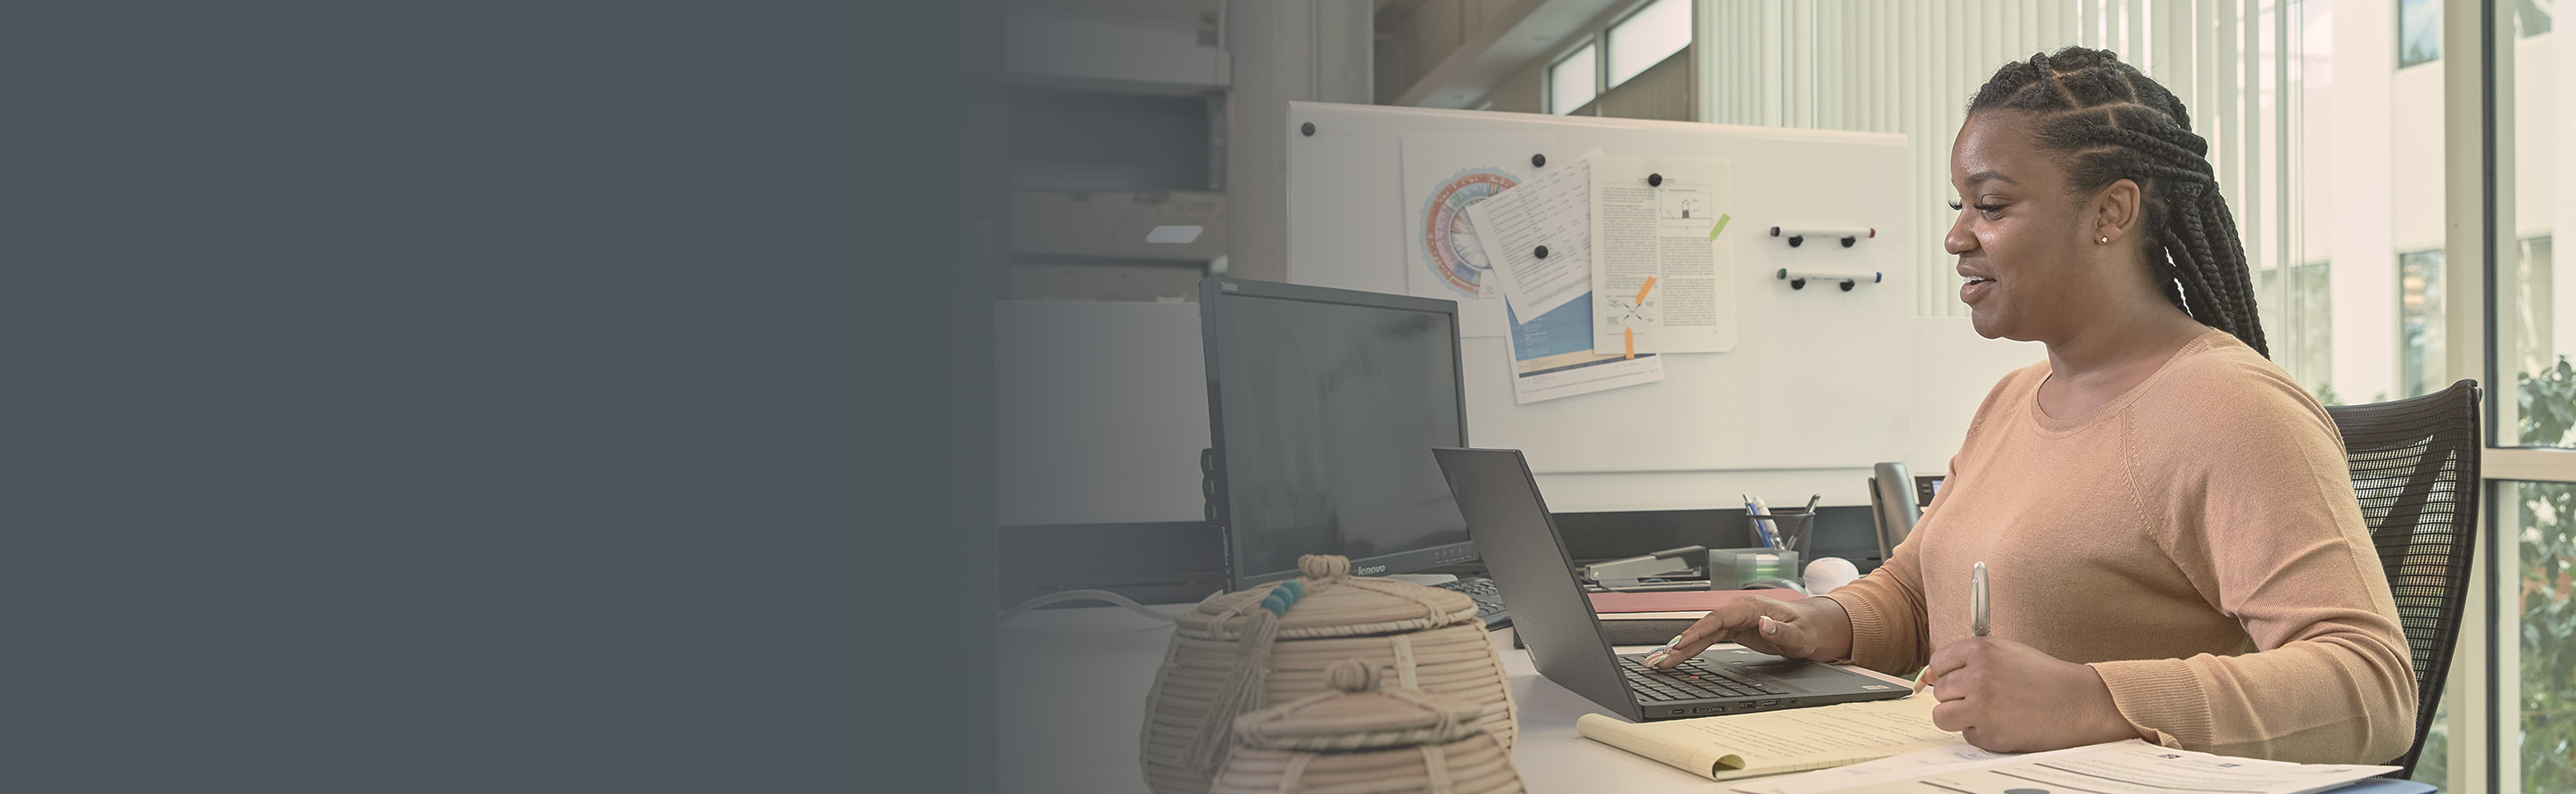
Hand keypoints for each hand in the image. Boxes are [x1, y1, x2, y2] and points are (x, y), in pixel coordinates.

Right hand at [1646, 595, 1852, 667]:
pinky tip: (1676, 656)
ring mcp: (1733, 620)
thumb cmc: (1808, 628)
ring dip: (1679, 648)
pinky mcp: (1733, 630)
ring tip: (1658, 662)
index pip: (1716, 619)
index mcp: (1750, 608)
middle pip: (1701, 627)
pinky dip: (1690, 648)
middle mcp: (1738, 611)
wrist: (1814, 625)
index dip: (1696, 633)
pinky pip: (1706, 639)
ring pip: (1700, 634)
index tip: (1680, 646)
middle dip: (1678, 645)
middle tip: (1658, 660)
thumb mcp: (1800, 635)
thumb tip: (1762, 624)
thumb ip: (1782, 631)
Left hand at [1921, 637, 2140, 751]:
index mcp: (1980, 650)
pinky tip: (2002, 723)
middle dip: (1956, 696)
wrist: (2076, 701)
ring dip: (1959, 716)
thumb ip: (1967, 660)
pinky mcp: (1989, 733)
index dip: (1947, 673)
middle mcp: (1977, 677)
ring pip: (1942, 716)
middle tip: (1983, 697)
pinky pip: (1967, 735)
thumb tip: (1927, 675)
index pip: (1937, 663)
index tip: (1959, 679)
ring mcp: (1982, 707)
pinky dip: (1980, 733)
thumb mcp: (2004, 652)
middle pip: (1939, 691)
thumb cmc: (2042, 676)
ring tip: (1984, 712)